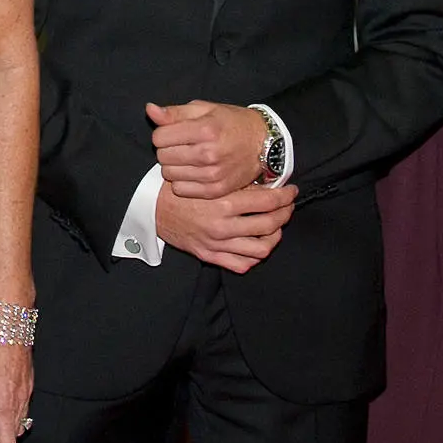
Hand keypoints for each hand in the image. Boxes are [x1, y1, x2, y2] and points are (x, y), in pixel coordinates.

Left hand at [145, 100, 273, 200]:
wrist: (263, 144)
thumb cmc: (231, 123)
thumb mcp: (205, 110)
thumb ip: (174, 112)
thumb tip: (149, 110)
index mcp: (205, 130)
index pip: (159, 137)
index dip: (163, 134)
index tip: (174, 133)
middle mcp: (209, 153)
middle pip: (162, 156)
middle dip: (167, 149)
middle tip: (183, 146)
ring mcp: (213, 174)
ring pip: (169, 174)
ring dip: (174, 166)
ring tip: (189, 158)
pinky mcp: (216, 190)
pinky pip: (180, 189)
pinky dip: (182, 181)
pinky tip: (193, 172)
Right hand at [154, 178, 296, 272]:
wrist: (151, 207)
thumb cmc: (179, 188)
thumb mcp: (206, 178)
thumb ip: (234, 181)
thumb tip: (266, 180)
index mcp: (222, 203)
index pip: (268, 202)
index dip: (285, 196)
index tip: (291, 191)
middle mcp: (222, 226)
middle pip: (270, 225)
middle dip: (285, 214)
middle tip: (287, 206)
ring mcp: (216, 244)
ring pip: (261, 249)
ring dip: (274, 237)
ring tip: (275, 226)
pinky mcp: (209, 255)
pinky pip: (242, 264)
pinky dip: (254, 256)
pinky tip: (256, 244)